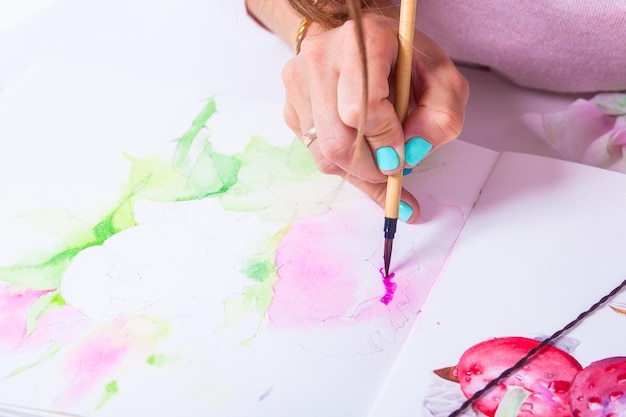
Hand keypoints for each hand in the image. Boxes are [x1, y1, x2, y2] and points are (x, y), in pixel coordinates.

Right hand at [281, 11, 467, 222]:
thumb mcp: (443, 80)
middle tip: (392, 170)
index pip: (362, 108)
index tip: (402, 153)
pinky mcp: (290, 105)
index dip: (385, 140)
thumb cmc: (404, 59)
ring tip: (378, 163)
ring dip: (356, 171)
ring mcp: (299, 83)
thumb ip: (443, 116)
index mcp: (362, 41)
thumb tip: (412, 153)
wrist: (362, 40)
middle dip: (370, 168)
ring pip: (323, 154)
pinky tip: (360, 148)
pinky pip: (313, 152)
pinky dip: (341, 163)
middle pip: (337, 141)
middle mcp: (321, 58)